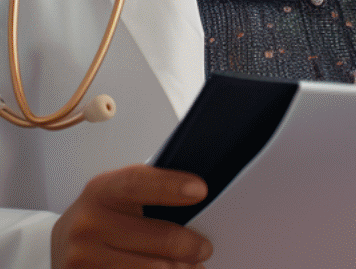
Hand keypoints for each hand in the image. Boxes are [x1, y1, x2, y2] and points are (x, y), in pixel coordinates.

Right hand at [51, 164, 211, 268]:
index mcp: (99, 191)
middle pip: (160, 237)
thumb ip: (149, 191)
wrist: (62, 245)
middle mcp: (87, 224)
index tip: (201, 191)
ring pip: (154, 268)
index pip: (137, 183)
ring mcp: (82, 258)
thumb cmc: (103, 216)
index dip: (170, 186)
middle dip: (191, 246)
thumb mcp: (117, 195)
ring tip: (191, 266)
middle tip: (204, 249)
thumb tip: (197, 197)